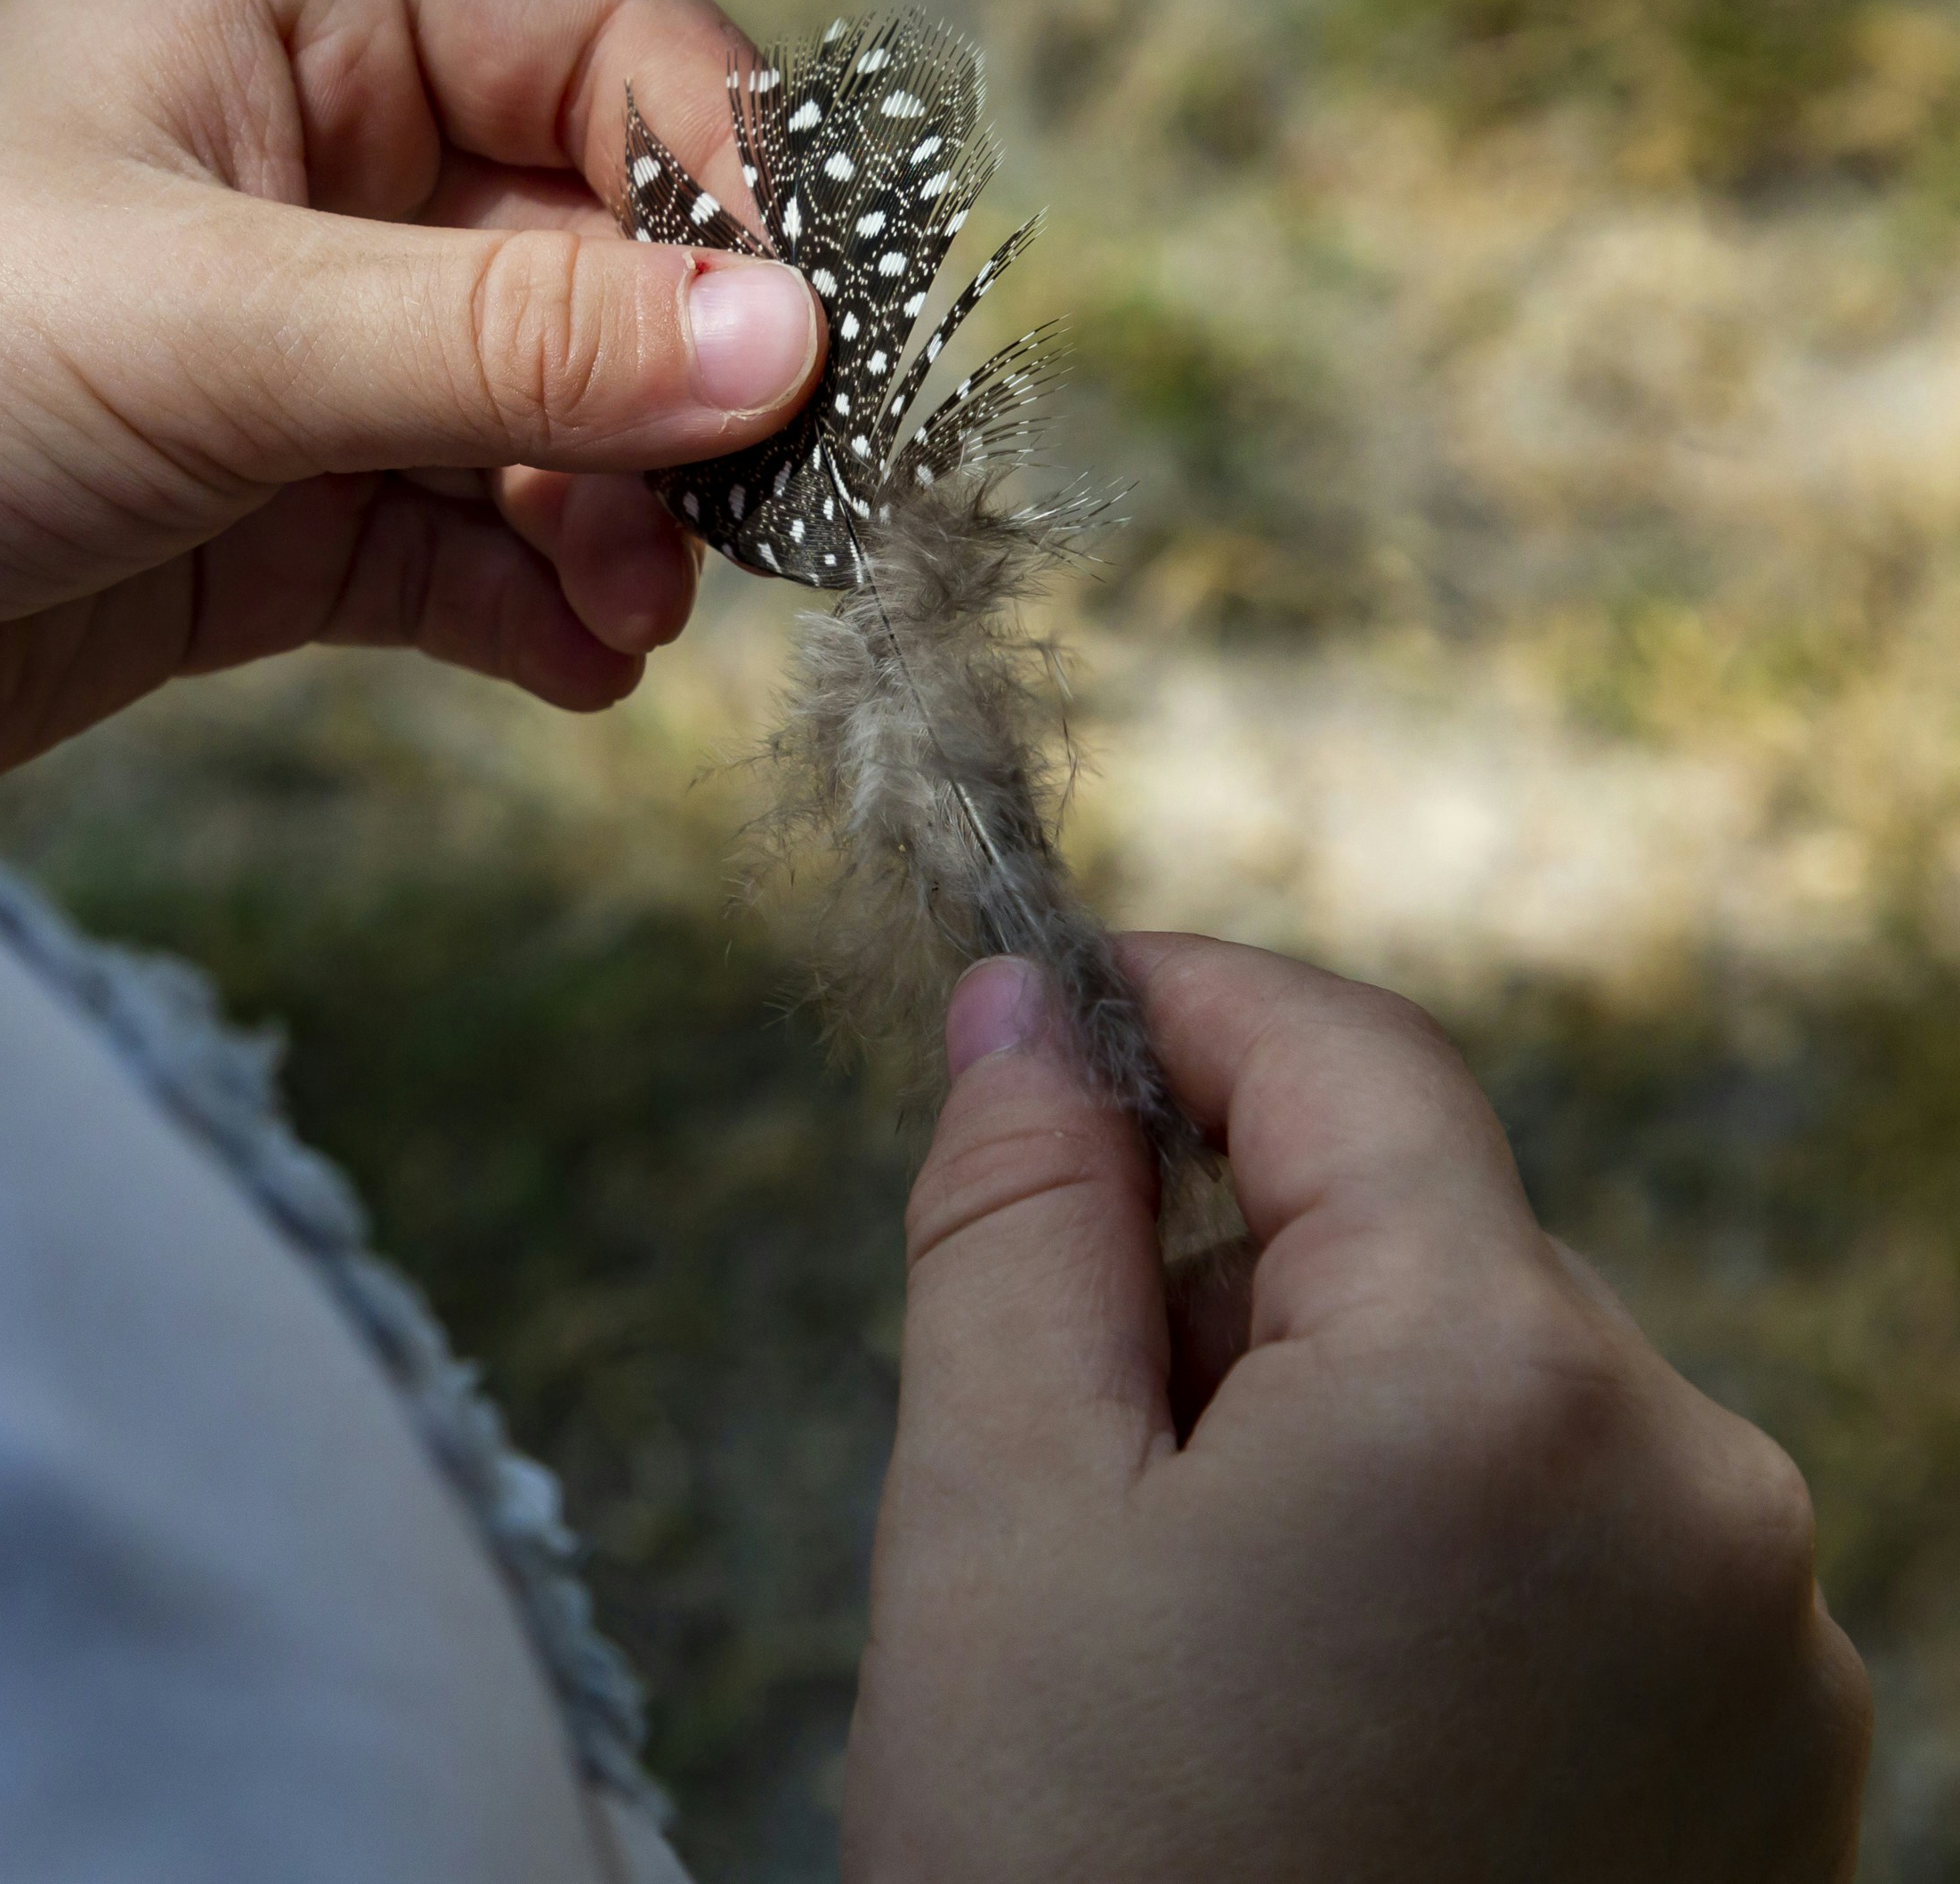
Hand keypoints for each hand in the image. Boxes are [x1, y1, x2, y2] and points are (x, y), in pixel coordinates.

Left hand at [0, 0, 820, 780]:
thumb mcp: (209, 327)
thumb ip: (509, 339)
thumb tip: (794, 346)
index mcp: (280, 13)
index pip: (597, 41)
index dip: (728, 179)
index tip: (816, 342)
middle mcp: (296, 160)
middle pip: (592, 238)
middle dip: (680, 379)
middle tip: (754, 521)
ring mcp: (279, 346)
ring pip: (540, 409)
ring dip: (617, 511)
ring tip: (636, 612)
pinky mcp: (248, 516)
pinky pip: (455, 544)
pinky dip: (531, 602)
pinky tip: (574, 665)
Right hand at [838, 936, 1870, 1881]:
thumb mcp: (991, 1515)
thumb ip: (1014, 1215)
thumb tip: (1020, 1007)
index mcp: (1503, 1390)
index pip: (1350, 1068)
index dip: (1180, 1006)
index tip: (1048, 1013)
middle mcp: (1709, 1491)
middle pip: (1435, 1247)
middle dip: (1237, 1275)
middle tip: (1061, 1435)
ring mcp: (1778, 1649)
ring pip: (1516, 1403)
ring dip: (1345, 1427)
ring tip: (1186, 1628)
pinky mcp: (1789, 1773)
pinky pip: (1602, 1557)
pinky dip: (1455, 1561)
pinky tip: (1321, 1711)